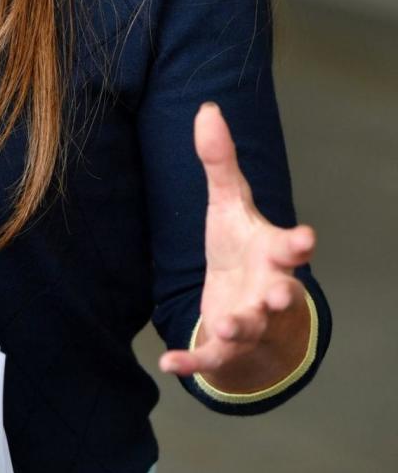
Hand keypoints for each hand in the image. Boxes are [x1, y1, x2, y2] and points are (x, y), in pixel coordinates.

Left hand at [159, 102, 314, 393]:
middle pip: (281, 295)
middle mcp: (268, 291)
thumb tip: (207, 109)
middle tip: (280, 295)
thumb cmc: (241, 248)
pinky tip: (168, 362)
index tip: (304, 239)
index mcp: (272, 254)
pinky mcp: (226, 348)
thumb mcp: (229, 204)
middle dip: (282, 296)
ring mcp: (249, 322)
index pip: (291, 248)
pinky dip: (192, 363)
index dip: (298, 244)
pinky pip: (211, 358)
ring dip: (238, 326)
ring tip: (224, 322)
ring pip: (249, 329)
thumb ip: (220, 162)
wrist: (245, 302)